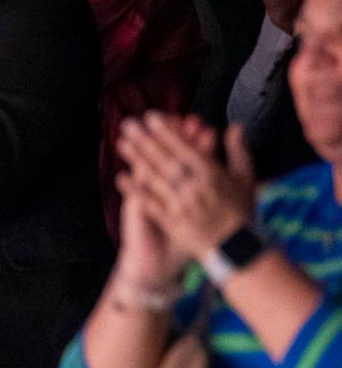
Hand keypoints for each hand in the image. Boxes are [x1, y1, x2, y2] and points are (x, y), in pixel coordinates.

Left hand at [116, 114, 255, 259]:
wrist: (237, 250)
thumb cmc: (241, 213)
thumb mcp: (246, 180)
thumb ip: (239, 152)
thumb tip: (236, 126)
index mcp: (213, 176)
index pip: (186, 149)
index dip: (167, 132)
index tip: (152, 117)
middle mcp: (195, 188)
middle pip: (166, 159)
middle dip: (146, 140)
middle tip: (128, 124)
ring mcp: (182, 206)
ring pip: (156, 178)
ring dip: (138, 160)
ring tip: (122, 143)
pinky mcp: (172, 222)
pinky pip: (151, 204)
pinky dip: (136, 191)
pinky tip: (121, 178)